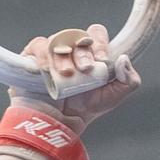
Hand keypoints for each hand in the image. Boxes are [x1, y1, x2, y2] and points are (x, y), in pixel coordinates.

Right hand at [14, 20, 139, 122]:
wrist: (57, 125)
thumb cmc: (83, 111)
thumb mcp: (112, 98)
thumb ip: (128, 82)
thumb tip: (125, 59)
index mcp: (89, 53)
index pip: (95, 34)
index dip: (100, 42)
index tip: (102, 60)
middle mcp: (70, 49)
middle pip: (77, 35)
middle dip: (83, 52)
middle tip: (84, 70)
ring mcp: (51, 52)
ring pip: (58, 40)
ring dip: (65, 57)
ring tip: (67, 75)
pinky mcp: (31, 57)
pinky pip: (38, 45)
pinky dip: (44, 54)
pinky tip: (48, 70)